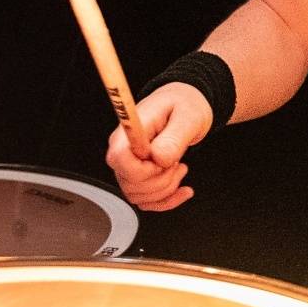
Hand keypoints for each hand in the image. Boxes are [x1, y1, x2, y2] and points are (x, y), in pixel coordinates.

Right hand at [106, 82, 212, 210]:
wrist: (186, 106)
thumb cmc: (184, 105)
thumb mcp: (188, 116)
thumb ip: (174, 138)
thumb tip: (160, 158)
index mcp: (130, 131)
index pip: (119, 160)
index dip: (143, 170)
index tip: (164, 161)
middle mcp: (124, 149)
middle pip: (129, 183)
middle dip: (161, 180)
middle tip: (177, 162)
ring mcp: (129, 165)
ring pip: (137, 195)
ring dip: (165, 189)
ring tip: (179, 167)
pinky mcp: (138, 177)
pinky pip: (145, 201)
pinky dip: (167, 201)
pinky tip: (182, 190)